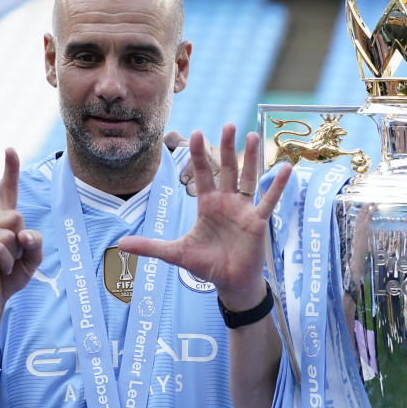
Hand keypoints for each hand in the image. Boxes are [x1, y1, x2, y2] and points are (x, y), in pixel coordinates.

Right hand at [0, 148, 42, 317]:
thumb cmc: (10, 276)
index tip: (9, 149)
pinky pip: (0, 249)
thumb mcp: (33, 259)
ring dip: (14, 256)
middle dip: (22, 241)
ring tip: (4, 265)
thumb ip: (36, 243)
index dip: (10, 170)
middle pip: (17, 217)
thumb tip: (23, 234)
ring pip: (10, 235)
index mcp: (3, 220)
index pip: (7, 191)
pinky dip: (6, 264)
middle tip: (12, 257)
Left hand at [121, 124, 291, 310]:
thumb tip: (121, 244)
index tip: (196, 133)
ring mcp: (243, 210)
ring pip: (247, 178)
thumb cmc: (205, 265)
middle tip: (228, 124)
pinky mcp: (257, 221)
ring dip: (251, 158)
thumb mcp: (175, 253)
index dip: (198, 155)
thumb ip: (150, 247)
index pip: (202, 174)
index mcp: (207, 205)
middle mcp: (226, 202)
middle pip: (226, 169)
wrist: (229, 283)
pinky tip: (285, 167)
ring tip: (253, 136)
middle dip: (226, 148)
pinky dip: (276, 185)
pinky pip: (268, 200)